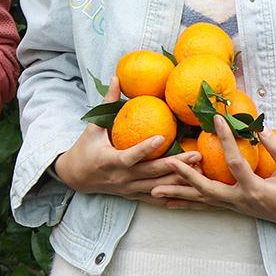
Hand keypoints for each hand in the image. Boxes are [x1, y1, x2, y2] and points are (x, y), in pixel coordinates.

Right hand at [53, 77, 200, 204]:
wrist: (76, 177)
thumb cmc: (85, 149)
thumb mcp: (93, 127)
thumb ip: (107, 103)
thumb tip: (117, 78)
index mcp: (110, 161)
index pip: (130, 156)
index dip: (145, 148)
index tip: (161, 137)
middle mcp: (122, 178)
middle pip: (152, 173)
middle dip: (176, 165)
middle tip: (196, 154)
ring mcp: (129, 189)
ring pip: (158, 187)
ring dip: (179, 180)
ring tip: (200, 170)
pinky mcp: (133, 195)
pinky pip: (156, 197)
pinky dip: (173, 194)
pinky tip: (190, 190)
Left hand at [150, 115, 275, 231]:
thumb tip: (262, 129)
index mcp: (255, 190)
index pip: (235, 162)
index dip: (226, 140)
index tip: (217, 119)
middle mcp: (240, 201)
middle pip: (207, 190)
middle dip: (186, 177)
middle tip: (168, 164)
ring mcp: (235, 206)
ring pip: (202, 201)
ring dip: (178, 195)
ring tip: (153, 191)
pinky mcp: (233, 208)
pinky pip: (206, 206)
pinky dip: (187, 203)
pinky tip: (170, 202)